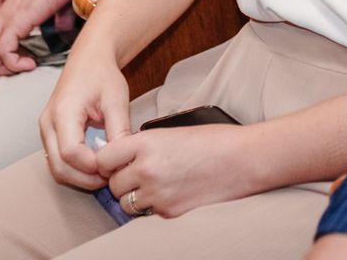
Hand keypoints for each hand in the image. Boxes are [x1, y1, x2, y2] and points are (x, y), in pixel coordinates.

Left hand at [0, 0, 70, 81]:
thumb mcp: (53, 5)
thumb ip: (53, 18)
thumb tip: (62, 29)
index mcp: (7, 10)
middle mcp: (3, 14)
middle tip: (0, 78)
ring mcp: (8, 16)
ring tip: (16, 72)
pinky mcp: (17, 20)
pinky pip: (5, 49)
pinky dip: (13, 62)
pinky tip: (30, 64)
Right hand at [38, 43, 132, 189]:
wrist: (89, 60)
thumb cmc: (102, 75)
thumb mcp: (117, 100)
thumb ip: (119, 130)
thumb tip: (122, 159)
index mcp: (63, 111)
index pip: (71, 153)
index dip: (92, 166)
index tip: (113, 166)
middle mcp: (48, 123)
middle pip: (58, 166)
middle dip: (85, 178)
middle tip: (110, 177)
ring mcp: (45, 130)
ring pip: (55, 168)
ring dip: (79, 177)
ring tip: (104, 172)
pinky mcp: (50, 135)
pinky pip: (57, 161)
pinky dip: (74, 170)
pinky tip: (95, 166)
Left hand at [95, 123, 262, 219]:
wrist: (242, 159)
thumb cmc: (212, 141)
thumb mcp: (171, 133)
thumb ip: (143, 146)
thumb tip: (120, 158)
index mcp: (146, 143)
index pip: (103, 158)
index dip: (108, 162)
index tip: (115, 163)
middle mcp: (146, 169)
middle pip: (113, 184)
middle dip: (123, 181)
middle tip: (139, 175)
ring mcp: (157, 193)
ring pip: (126, 203)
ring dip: (135, 197)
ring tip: (156, 185)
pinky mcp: (168, 212)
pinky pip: (147, 213)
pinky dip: (154, 206)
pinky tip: (171, 193)